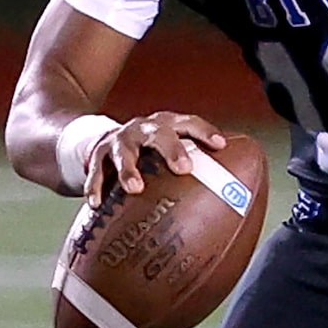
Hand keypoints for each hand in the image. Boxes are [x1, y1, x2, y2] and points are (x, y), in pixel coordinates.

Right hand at [86, 111, 227, 206]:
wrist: (104, 139)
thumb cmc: (150, 154)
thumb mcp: (170, 152)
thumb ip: (195, 170)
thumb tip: (232, 204)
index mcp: (167, 126)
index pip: (189, 122)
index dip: (204, 131)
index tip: (221, 145)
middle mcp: (144, 129)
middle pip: (159, 133)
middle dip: (172, 149)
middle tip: (184, 168)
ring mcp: (120, 141)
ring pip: (124, 152)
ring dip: (129, 169)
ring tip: (135, 188)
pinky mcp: (98, 154)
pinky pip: (95, 171)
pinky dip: (95, 187)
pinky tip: (96, 205)